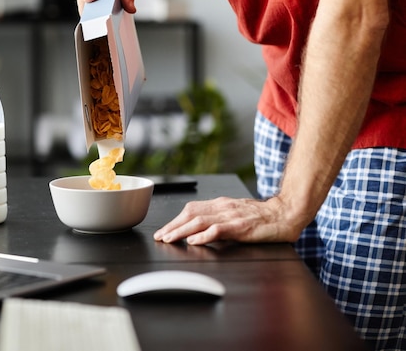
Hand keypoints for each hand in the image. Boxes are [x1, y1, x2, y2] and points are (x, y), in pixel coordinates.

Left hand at [153, 196, 304, 244]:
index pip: (191, 209)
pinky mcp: (241, 227)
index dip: (175, 220)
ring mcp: (231, 216)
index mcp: (220, 204)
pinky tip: (194, 240)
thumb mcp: (235, 214)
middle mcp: (223, 207)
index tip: (163, 230)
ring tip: (169, 238)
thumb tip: (198, 231)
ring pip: (200, 221)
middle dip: (172, 226)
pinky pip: (218, 230)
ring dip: (181, 231)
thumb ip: (218, 220)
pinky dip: (204, 236)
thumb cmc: (262, 217)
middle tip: (160, 236)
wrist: (286, 214)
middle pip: (191, 214)